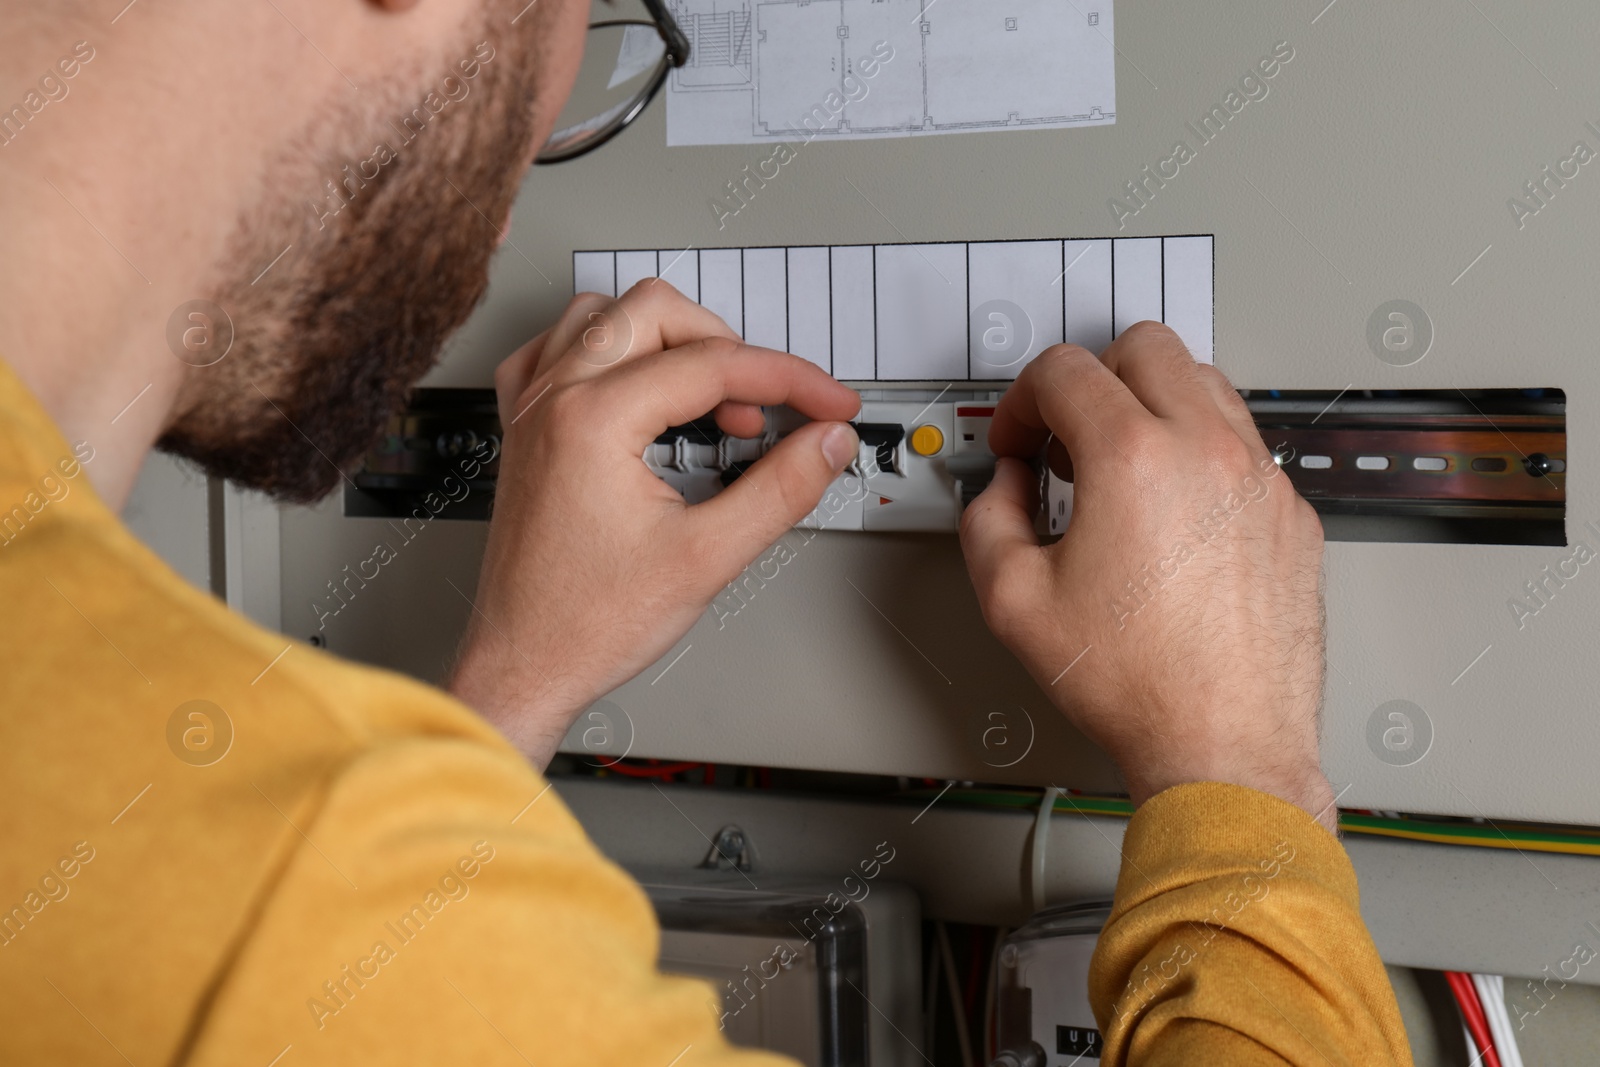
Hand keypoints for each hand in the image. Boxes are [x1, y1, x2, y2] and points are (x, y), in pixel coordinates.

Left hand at [448, 281, 860, 765]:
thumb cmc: (585, 624)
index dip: (790, 380)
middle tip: (768, 403)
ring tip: (709, 393)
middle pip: (657, 311)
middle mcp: (553, 399)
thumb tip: (824, 443)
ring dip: (667, 339)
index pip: (714, 364)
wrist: (523, 667)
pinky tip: (635, 389)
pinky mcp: (523, 430)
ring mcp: (530, 410)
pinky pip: (557, 350)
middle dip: (728, 347)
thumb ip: (780, 490)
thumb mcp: (707, 558)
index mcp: (593, 419)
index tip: (828, 404)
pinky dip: (605, 353)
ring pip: (603, 314)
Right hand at [959, 322, 1335, 829]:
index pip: (1065, 370)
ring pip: (1205, 381)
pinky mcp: (1291, 513)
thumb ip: (988, 519)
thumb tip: (1004, 491)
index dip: (1022, 400)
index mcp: (1133, 457)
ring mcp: (1259, 478)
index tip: (1018, 438)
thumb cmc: (1137, 684)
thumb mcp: (1012, 601)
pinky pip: (1243, 444)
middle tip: (1067, 433)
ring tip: (1121, 466)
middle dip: (1091, 377)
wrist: (1223, 742)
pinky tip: (1173, 510)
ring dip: (1150, 403)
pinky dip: (1200, 453)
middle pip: (1145, 347)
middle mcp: (1206, 450)